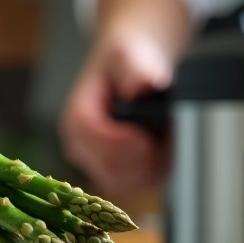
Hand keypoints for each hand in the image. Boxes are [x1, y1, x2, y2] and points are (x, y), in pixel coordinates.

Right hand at [60, 0, 189, 195]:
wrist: (126, 73)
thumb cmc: (122, 65)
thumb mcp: (128, 56)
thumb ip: (135, 70)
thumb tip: (146, 84)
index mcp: (76, 120)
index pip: (95, 143)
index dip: (124, 143)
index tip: (149, 136)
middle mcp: (80, 148)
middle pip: (111, 169)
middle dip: (143, 156)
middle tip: (167, 135)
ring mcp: (96, 166)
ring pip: (125, 183)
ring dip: (151, 166)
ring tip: (166, 139)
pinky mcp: (115, 176)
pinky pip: (136, 187)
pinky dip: (154, 172)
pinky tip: (164, 150)